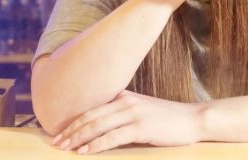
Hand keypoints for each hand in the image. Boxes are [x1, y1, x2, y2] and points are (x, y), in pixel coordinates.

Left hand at [51, 90, 202, 153]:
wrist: (192, 119)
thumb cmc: (166, 119)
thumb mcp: (141, 110)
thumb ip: (122, 113)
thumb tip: (102, 125)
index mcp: (123, 96)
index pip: (91, 109)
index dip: (72, 122)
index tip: (58, 133)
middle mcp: (125, 102)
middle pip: (90, 117)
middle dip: (70, 130)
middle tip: (55, 143)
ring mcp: (133, 113)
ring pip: (98, 126)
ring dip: (79, 138)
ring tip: (65, 148)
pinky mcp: (141, 127)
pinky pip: (113, 137)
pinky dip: (97, 145)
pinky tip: (85, 152)